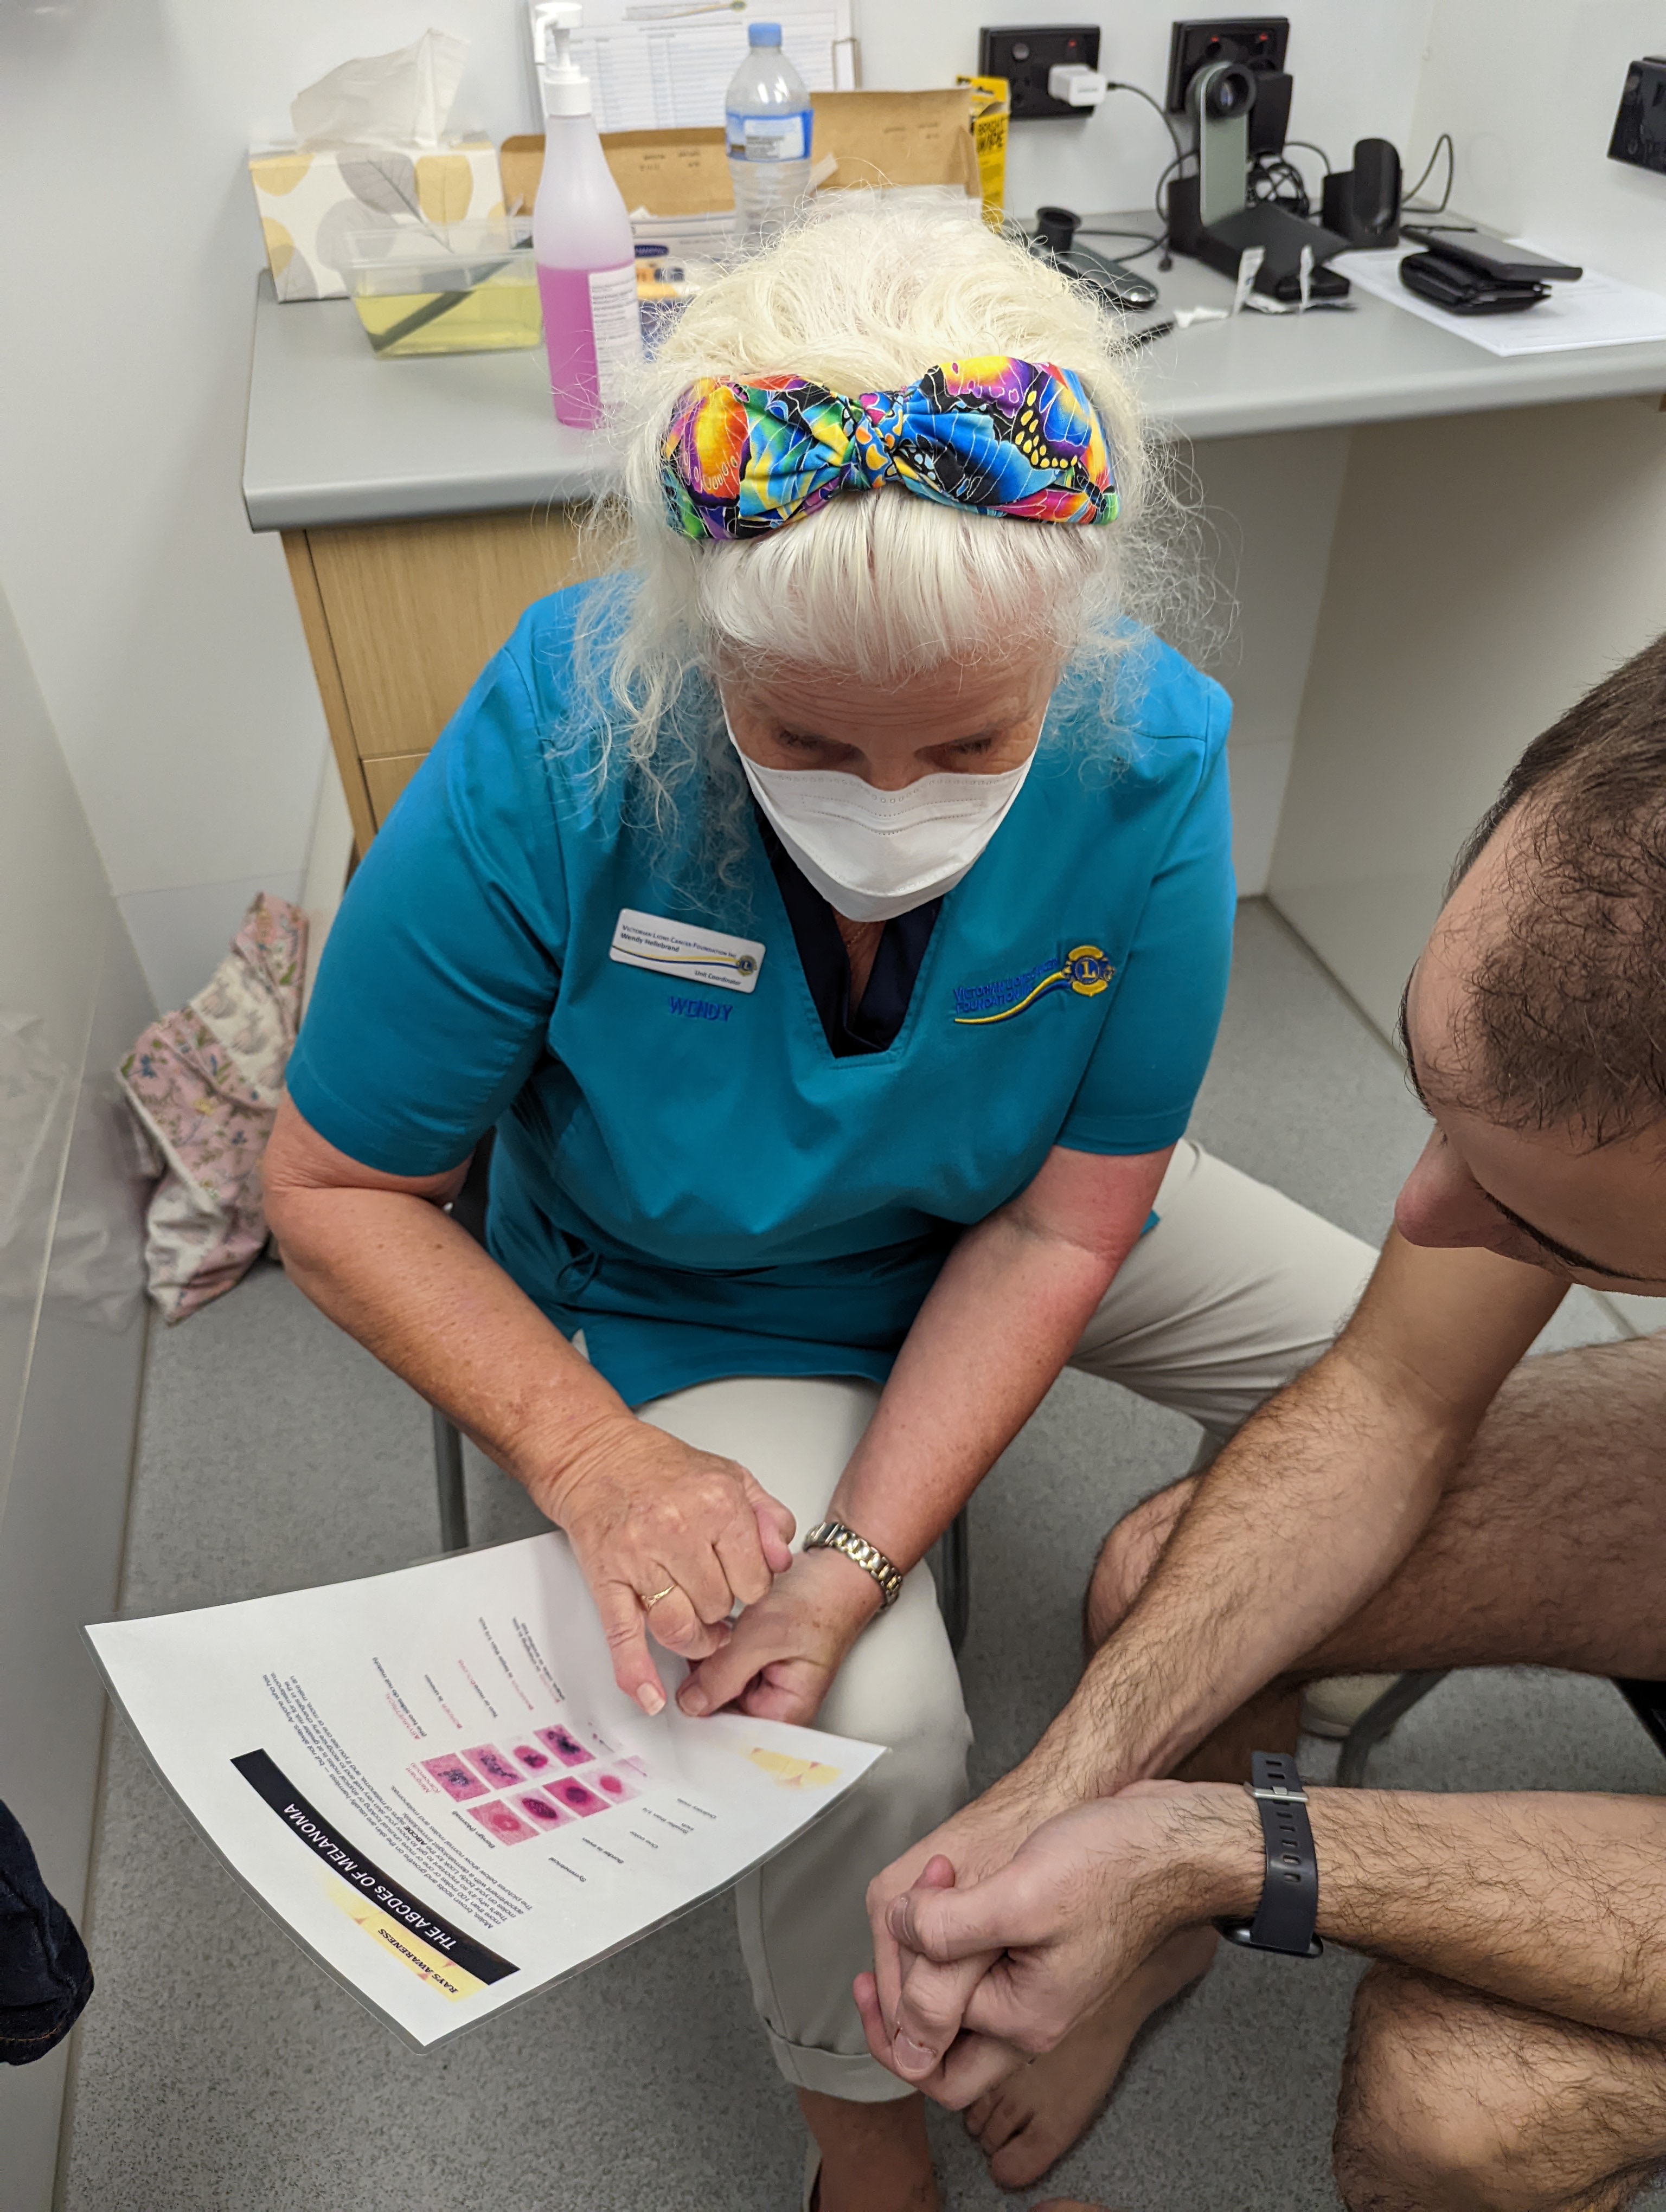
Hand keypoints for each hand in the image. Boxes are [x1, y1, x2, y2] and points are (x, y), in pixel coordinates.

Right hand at [532, 1414, 794, 1715]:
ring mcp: (640, 1558)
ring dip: (693, 1637)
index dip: (749, 1587)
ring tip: (696, 1625)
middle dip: (719, 1607)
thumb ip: (767, 1516)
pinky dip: (636, 1671)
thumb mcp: (731, 1476)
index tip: (738, 1580)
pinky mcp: (607, 1579)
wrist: (595, 1455)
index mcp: (716, 1504)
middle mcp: (679, 1530)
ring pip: (682, 1628)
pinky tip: (649, 1695)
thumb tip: (782, 1560)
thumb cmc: (659, 1468)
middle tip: (709, 1590)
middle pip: (720, 1607)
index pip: (755, 1581)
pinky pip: (624, 1634)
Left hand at [676, 1546, 881, 1725]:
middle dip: (698, 1691)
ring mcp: (759, 1682)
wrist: (833, 1570)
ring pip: (714, 1688)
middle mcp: (771, 1704)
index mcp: (785, 1714)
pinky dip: (708, 1653)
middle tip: (676, 1669)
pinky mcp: (750, 1661)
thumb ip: (724, 1672)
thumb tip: (689, 1703)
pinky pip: (718, 1666)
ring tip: (699, 1645)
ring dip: (701, 1668)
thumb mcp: (765, 1636)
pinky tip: (705, 1637)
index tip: (673, 1712)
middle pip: (719, 1715)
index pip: (734, 1739)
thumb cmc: (819, 1603)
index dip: (702, 1728)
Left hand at [863, 1756, 1079, 2073]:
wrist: (1168, 1840)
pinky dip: (957, 1920)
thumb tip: (896, 1940)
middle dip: (904, 1982)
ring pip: (953, 1989)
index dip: (894, 1996)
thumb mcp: (1018, 1897)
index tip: (896, 1928)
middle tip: (899, 1919)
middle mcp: (1026, 2016)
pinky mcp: (1038, 1947)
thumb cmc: (1109, 1867)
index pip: (926, 2050)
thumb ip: (950, 1934)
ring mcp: (1034, 1983)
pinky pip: (977, 1956)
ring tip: (937, 1875)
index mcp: (1022, 2022)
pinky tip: (955, 1876)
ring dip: (930, 1937)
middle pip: (937, 2037)